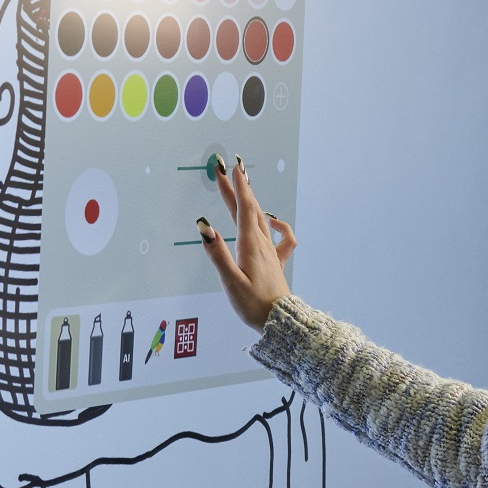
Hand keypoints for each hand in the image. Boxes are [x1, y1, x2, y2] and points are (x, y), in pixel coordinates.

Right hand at [196, 156, 297, 329]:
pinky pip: (282, 239)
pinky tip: (273, 221)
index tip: (232, 167)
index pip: (244, 209)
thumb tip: (205, 227)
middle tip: (227, 168)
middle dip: (237, 188)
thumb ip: (217, 254)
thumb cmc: (253, 304)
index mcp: (250, 245)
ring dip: (251, 201)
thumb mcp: (230, 281)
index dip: (237, 187)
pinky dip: (279, 226)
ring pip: (261, 220)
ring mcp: (270, 252)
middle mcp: (262, 244)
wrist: (280, 321)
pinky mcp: (275, 262)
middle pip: (249, 209)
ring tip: (242, 186)